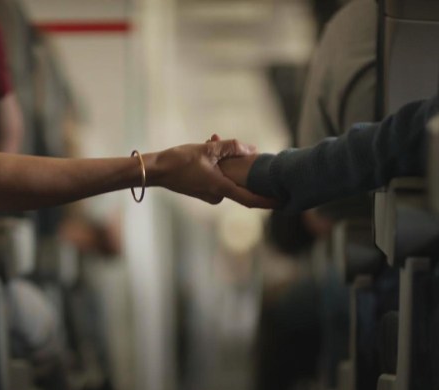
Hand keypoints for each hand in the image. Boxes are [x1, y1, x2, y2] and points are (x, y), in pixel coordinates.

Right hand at [149, 136, 275, 207]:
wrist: (155, 170)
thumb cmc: (178, 161)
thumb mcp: (207, 149)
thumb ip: (231, 147)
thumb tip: (252, 149)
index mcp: (220, 188)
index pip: (250, 199)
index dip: (268, 202)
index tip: (283, 202)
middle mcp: (216, 195)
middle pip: (239, 182)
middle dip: (240, 164)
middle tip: (235, 146)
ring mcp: (208, 193)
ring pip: (226, 175)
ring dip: (224, 158)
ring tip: (212, 138)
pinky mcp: (201, 189)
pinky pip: (216, 175)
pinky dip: (216, 162)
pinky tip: (207, 143)